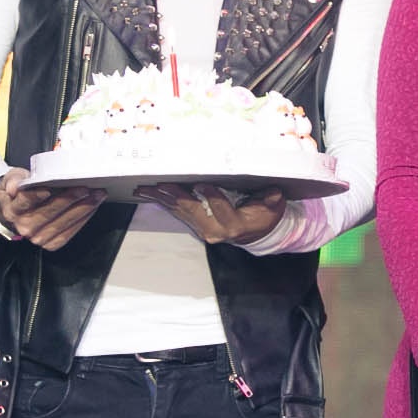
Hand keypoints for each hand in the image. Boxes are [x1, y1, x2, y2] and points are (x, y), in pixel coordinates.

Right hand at [0, 167, 105, 249]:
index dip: (37, 196)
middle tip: (87, 188)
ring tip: (96, 196)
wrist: (16, 210)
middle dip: (70, 199)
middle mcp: (23, 227)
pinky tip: (92, 208)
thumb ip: (13, 179)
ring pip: (61, 224)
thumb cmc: (18, 191)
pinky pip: (68, 233)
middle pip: (48, 213)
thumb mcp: (12, 179)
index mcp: (12, 209)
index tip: (50, 188)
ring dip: (82, 209)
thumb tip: (15, 187)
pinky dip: (82, 220)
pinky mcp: (50, 243)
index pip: (25, 202)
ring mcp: (37, 238)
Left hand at [135, 183, 286, 244]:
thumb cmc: (263, 215)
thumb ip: (270, 200)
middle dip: (176, 196)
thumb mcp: (272, 207)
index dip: (211, 195)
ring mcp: (202, 229)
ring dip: (162, 199)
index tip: (201, 184)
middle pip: (193, 210)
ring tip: (145, 188)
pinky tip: (150, 194)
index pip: (220, 207)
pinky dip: (163, 202)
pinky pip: (177, 212)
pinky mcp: (194, 225)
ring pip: (180, 211)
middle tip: (161, 185)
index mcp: (234, 224)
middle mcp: (214, 229)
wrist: (255, 233)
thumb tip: (272, 193)